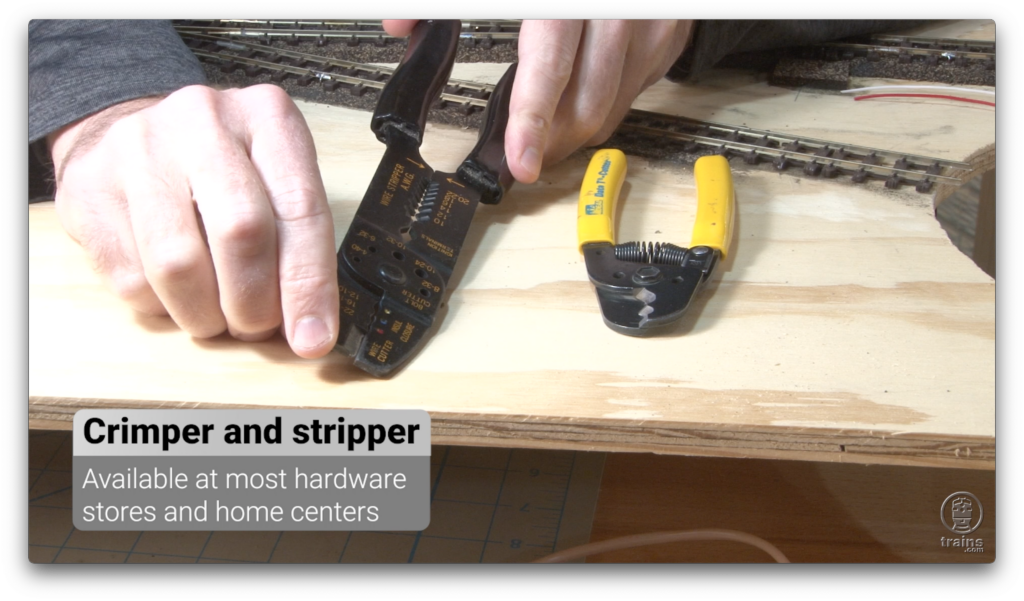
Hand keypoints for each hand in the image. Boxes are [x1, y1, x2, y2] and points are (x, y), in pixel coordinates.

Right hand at [48, 85, 338, 357]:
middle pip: (241, 233)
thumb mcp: (275, 179)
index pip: (300, 210)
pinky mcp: (89, 188)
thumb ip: (298, 241)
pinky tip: (172, 293)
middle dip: (255, 304)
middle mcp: (204, 122)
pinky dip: (161, 306)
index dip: (309, 286)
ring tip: (214, 316)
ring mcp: (139, 150)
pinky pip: (130, 278)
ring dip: (205, 314)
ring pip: (178, 264)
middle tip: (256, 328)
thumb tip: (309, 327)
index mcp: (266, 117)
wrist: (127, 130)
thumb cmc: (220, 168)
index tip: (312, 338)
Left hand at [383, 19, 693, 182]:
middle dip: (549, 143)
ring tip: (542, 136)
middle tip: (518, 157)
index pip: (551, 62)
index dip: (532, 119)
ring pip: (611, 110)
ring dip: (572, 136)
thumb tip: (399, 25)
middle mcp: (618, 10)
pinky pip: (632, 96)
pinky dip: (599, 109)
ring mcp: (651, 25)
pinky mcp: (667, 38)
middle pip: (586, 104)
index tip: (519, 162)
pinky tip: (574, 100)